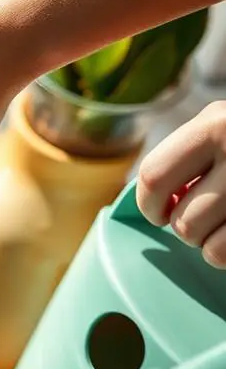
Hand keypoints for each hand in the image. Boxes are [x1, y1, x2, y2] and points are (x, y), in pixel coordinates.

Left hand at [137, 100, 225, 268]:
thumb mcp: (222, 126)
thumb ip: (188, 155)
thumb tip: (151, 203)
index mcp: (216, 124)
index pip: (154, 176)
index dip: (149, 204)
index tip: (159, 213)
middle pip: (181, 221)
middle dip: (184, 229)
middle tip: (202, 218)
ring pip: (207, 244)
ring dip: (209, 244)